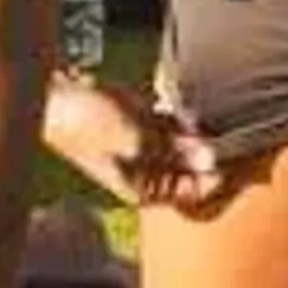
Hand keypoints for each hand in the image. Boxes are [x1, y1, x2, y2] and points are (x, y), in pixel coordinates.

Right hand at [43, 69, 222, 215]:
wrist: (57, 96)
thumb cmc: (86, 126)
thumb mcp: (136, 140)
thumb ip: (176, 150)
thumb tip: (212, 158)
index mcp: (143, 189)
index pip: (192, 192)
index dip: (214, 175)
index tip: (230, 152)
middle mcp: (147, 172)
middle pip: (191, 168)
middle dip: (206, 150)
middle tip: (221, 127)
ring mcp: (145, 146)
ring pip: (184, 143)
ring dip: (194, 130)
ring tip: (199, 112)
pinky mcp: (141, 121)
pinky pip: (172, 122)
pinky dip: (180, 114)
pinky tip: (179, 102)